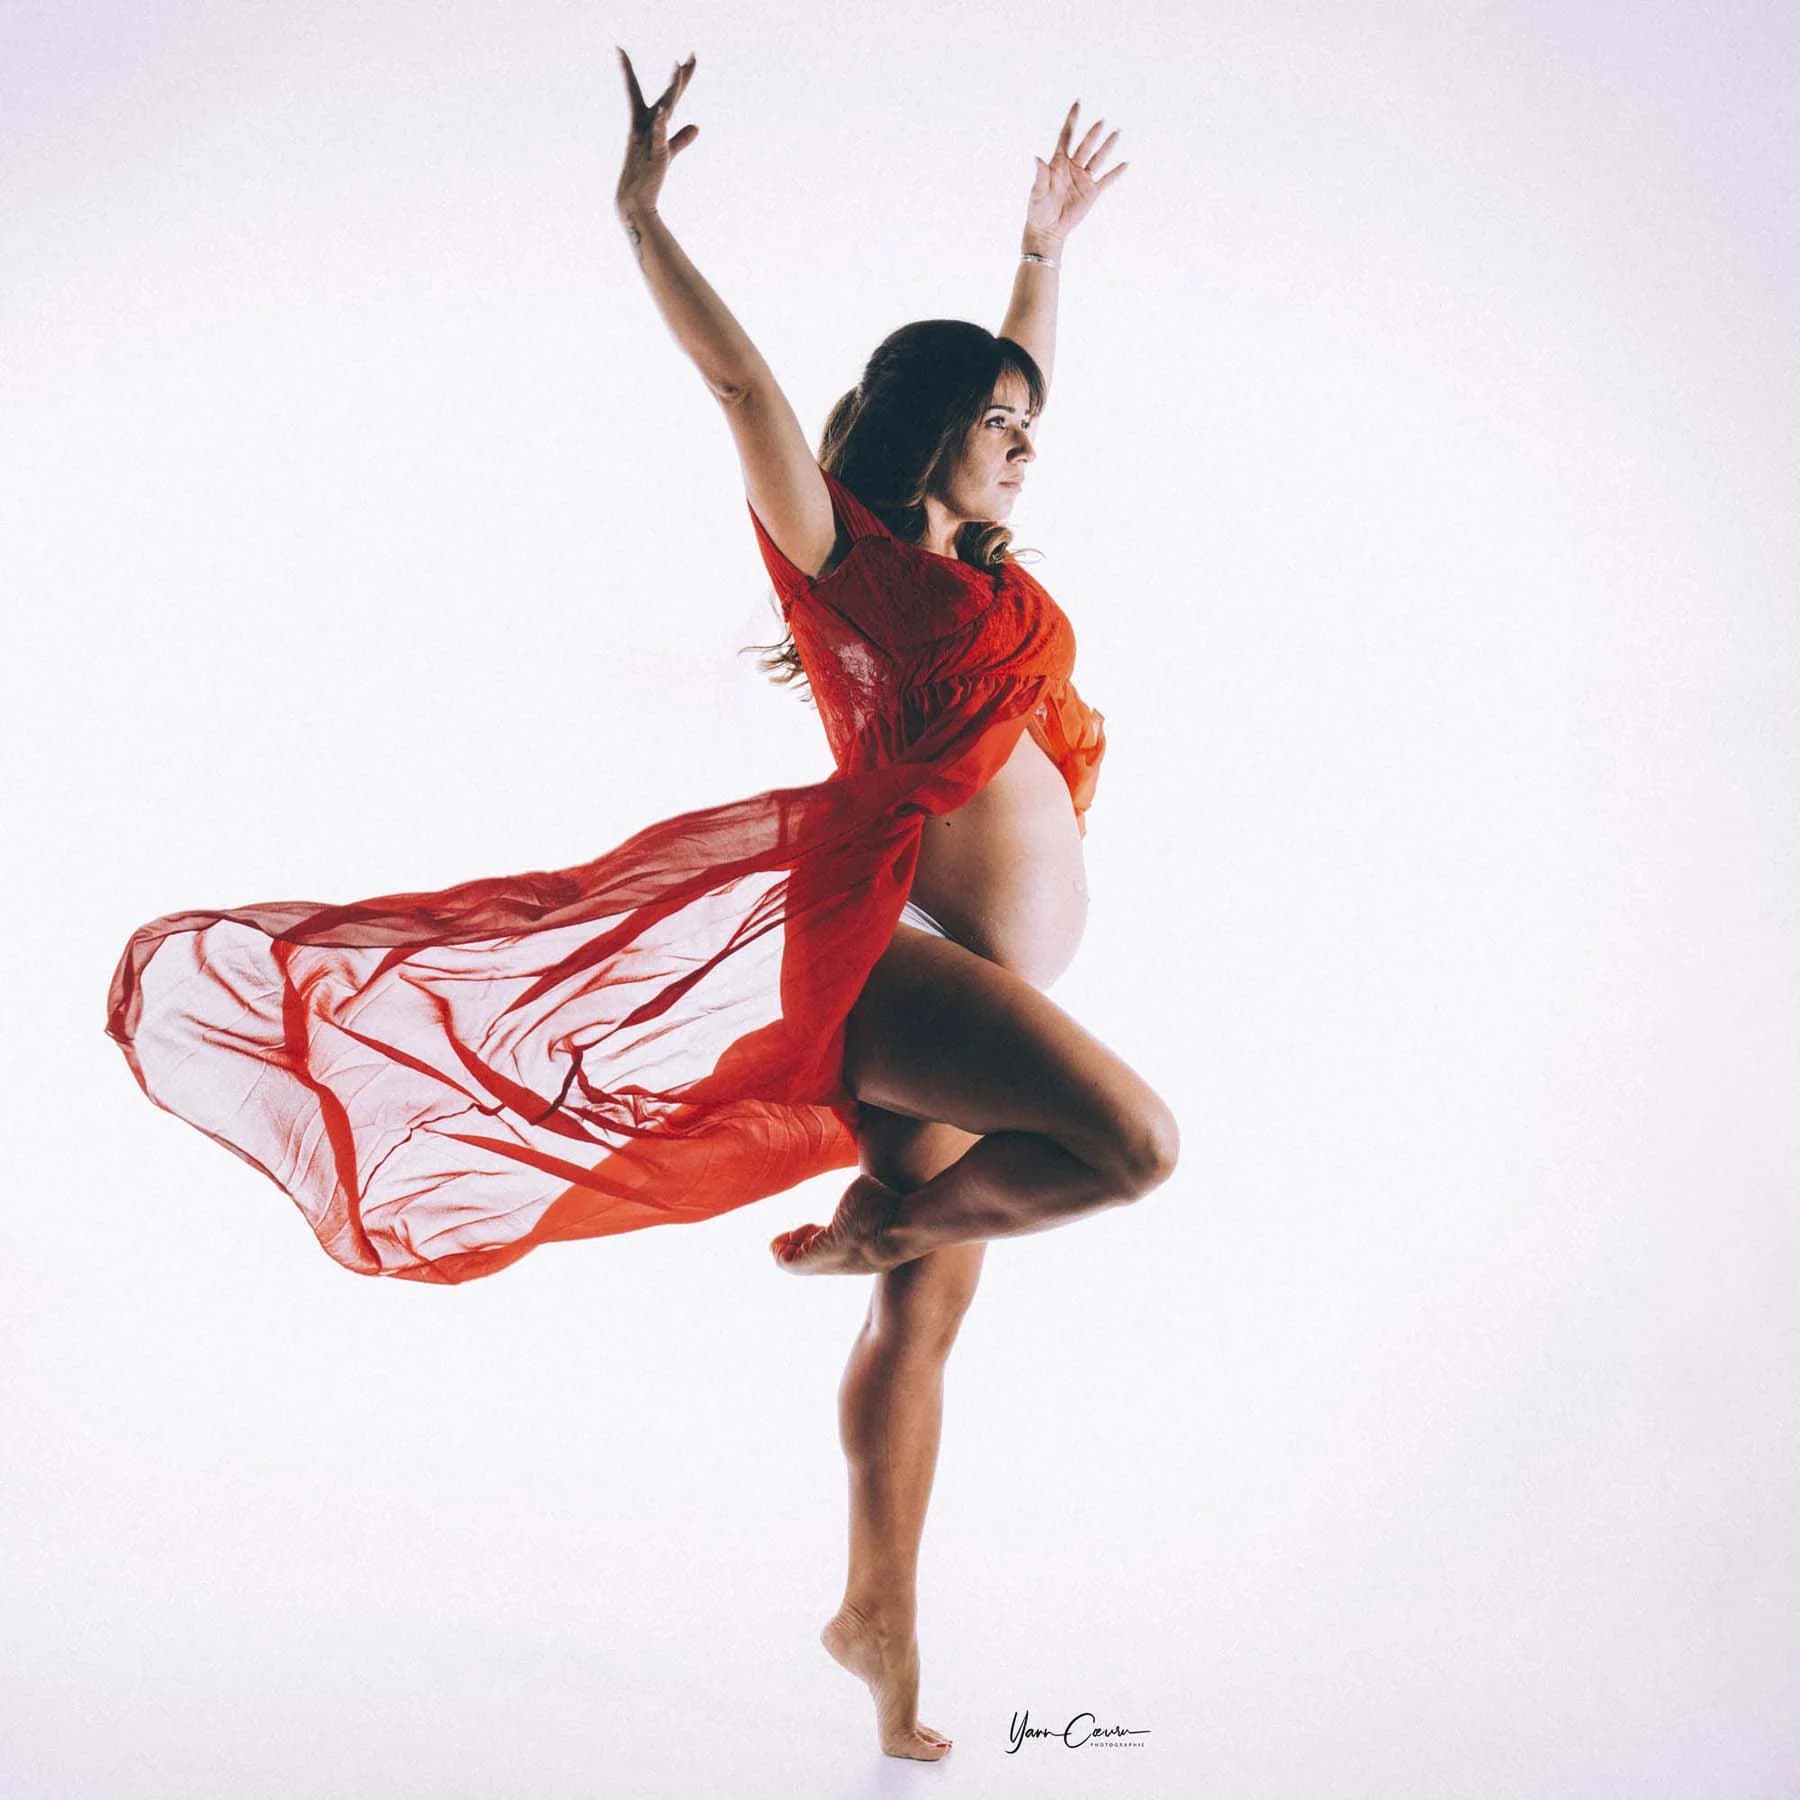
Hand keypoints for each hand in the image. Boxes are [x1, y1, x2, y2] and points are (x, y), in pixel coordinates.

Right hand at [615, 46, 698, 218]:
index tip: (684, 57)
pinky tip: (663, 112)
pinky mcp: (654, 155)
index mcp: (649, 123)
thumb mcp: (667, 153)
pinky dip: (660, 124)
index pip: (664, 96)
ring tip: (680, 67)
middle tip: (693, 54)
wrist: (635, 201)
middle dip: (679, 75)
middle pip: (667, 96)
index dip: (676, 78)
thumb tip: (697, 127)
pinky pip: (658, 137)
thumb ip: (681, 138)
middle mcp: (646, 125)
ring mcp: (648, 138)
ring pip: (663, 109)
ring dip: (672, 89)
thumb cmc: (647, 177)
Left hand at [1024, 101, 1127, 245]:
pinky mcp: (1091, 192)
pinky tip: (1125, 164)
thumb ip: (1041, 176)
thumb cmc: (1038, 210)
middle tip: (1101, 122)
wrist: (1048, 230)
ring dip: (1107, 147)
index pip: (1066, 136)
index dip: (1072, 121)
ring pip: (1097, 159)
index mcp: (1058, 163)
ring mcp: (1083, 179)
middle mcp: (1072, 167)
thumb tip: (1037, 158)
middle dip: (1093, 134)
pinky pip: (1106, 180)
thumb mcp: (1038, 192)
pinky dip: (1115, 173)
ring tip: (1117, 133)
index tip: (1078, 104)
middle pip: (1085, 146)